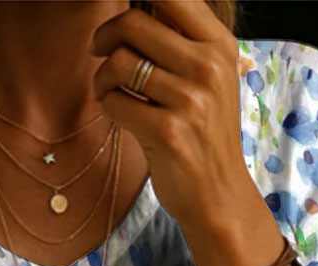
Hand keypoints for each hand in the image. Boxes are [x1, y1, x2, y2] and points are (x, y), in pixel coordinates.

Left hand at [88, 0, 249, 232]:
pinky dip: (107, 105)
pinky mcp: (168, 132)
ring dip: (102, 77)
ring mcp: (190, 100)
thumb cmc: (205, 134)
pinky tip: (117, 113)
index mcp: (219, 45)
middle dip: (105, 35)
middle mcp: (208, 67)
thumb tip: (136, 6)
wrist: (219, 195)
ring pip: (119, 63)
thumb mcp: (209, 79)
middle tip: (99, 50)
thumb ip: (181, 41)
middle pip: (134, 24)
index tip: (120, 12)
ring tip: (108, 90)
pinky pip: (115, 102)